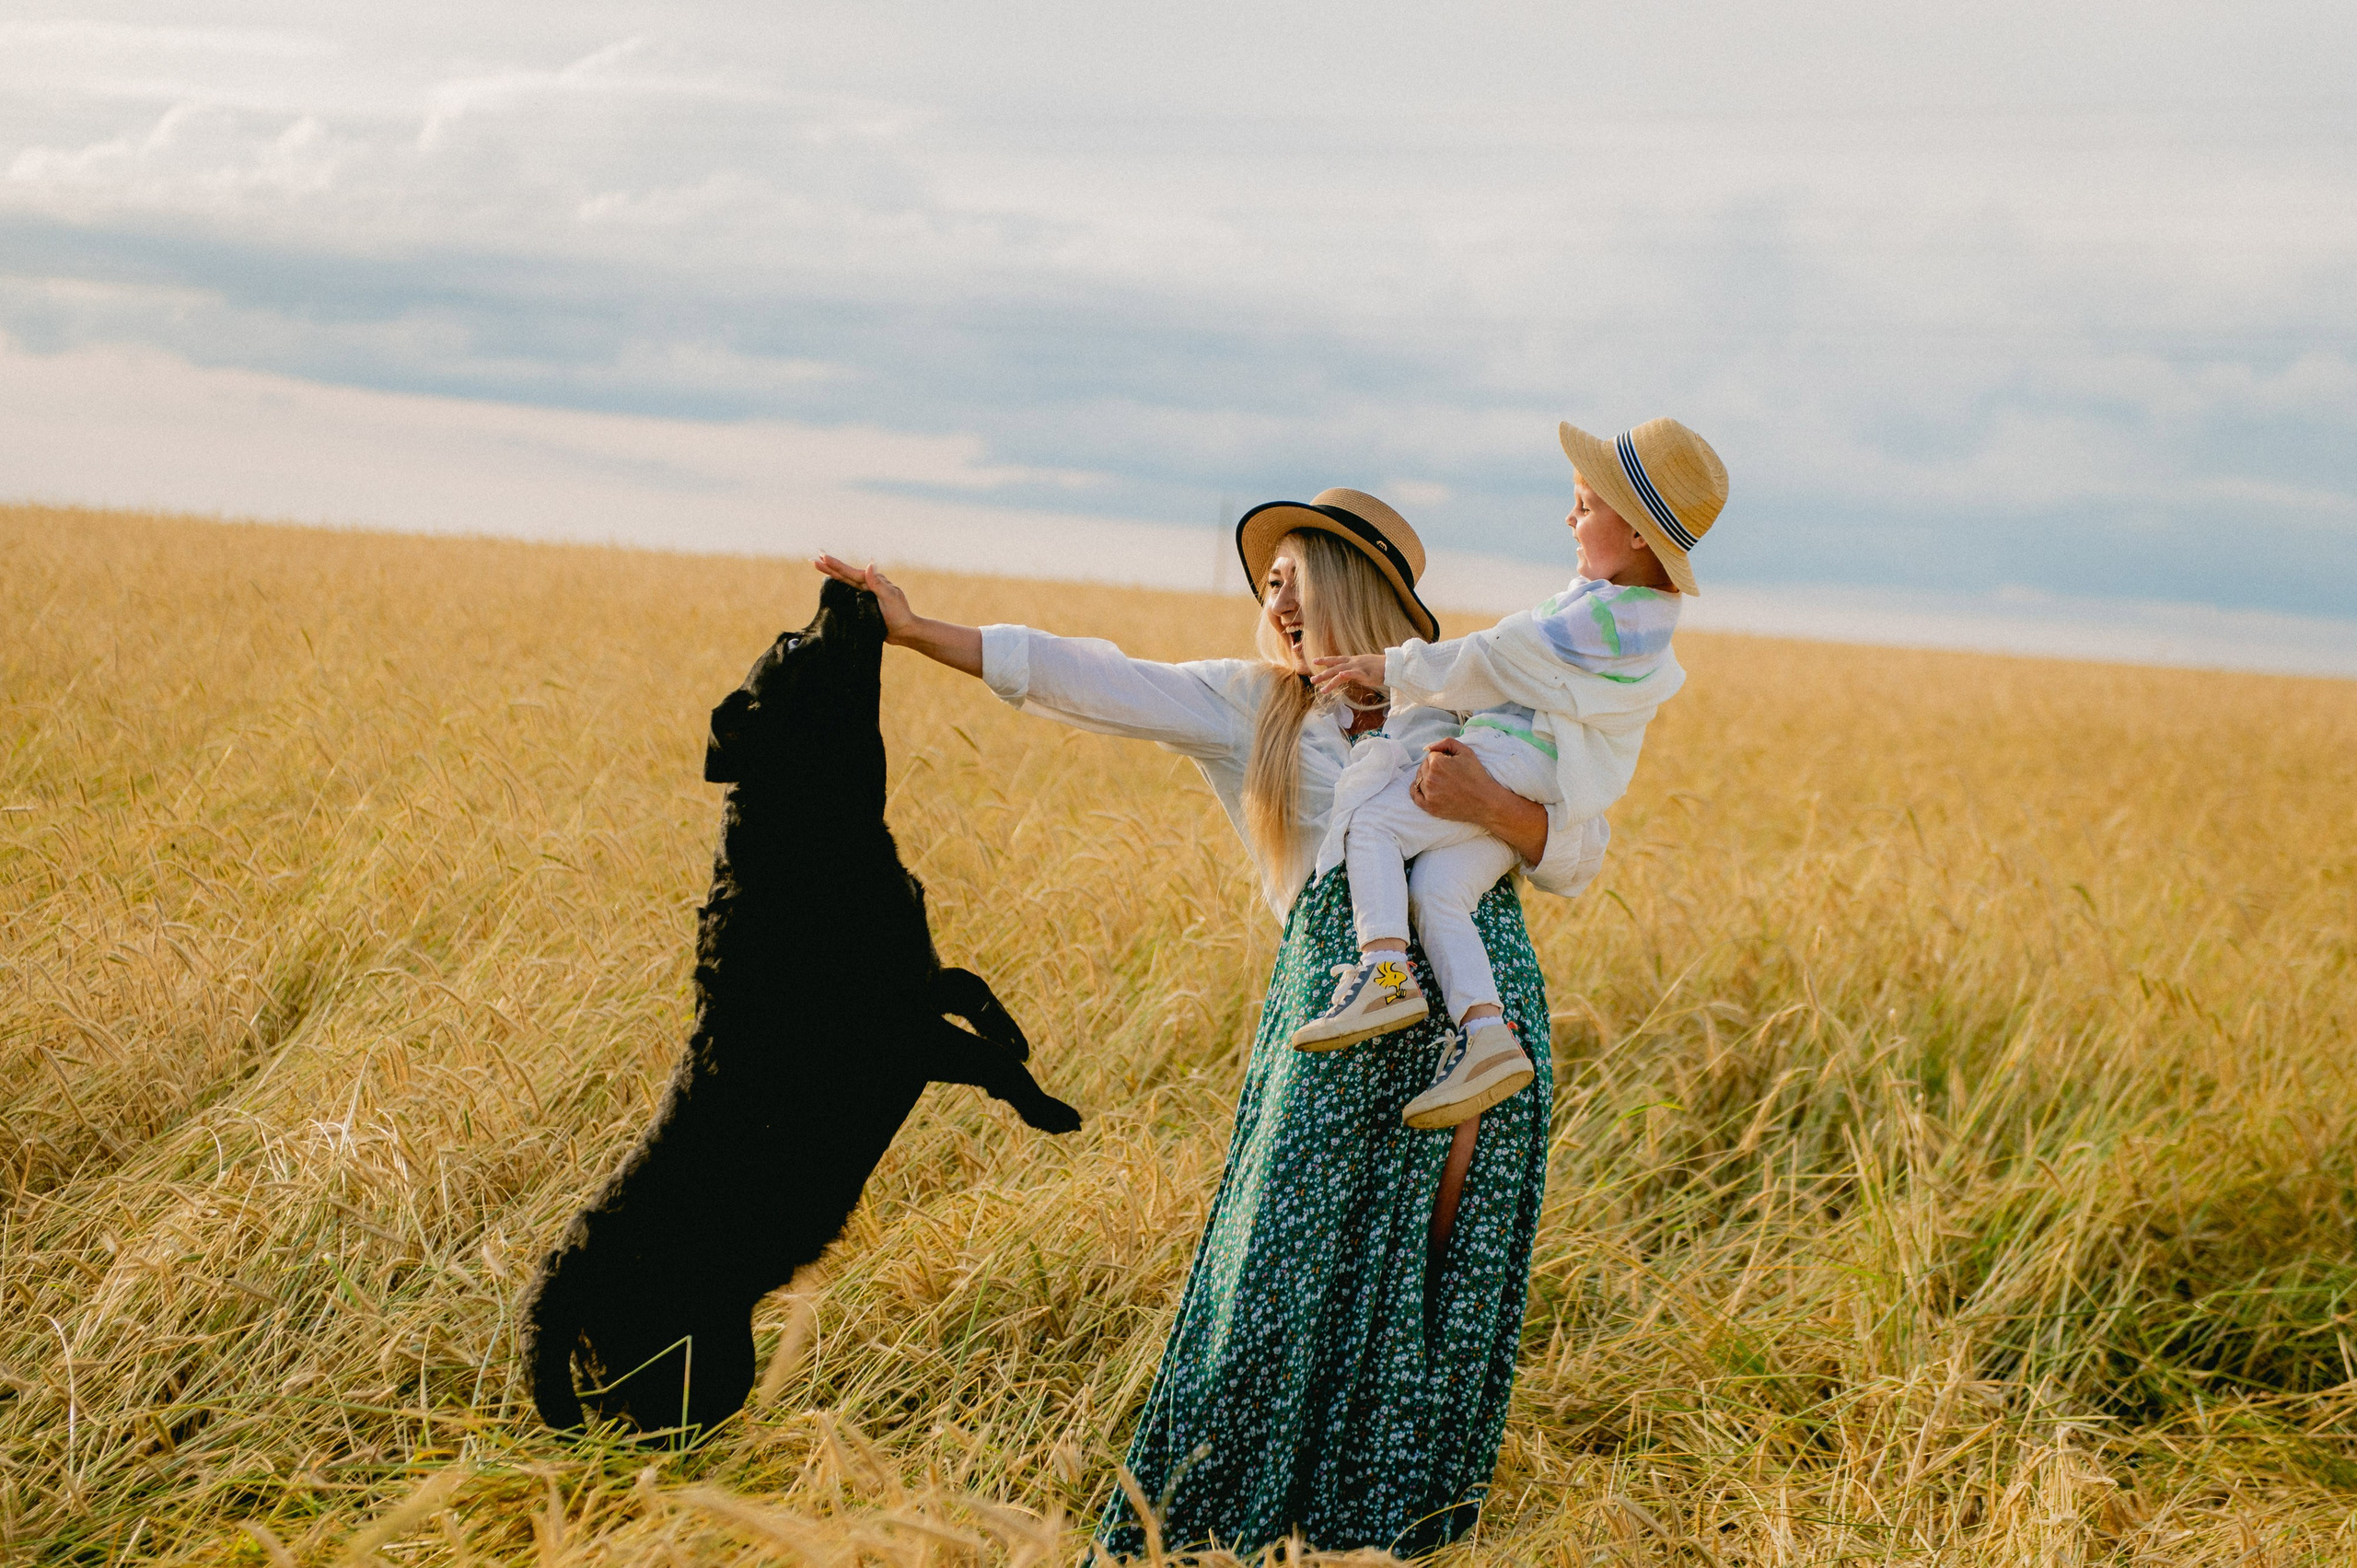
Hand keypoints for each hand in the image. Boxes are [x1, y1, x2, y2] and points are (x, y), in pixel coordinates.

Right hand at [811, 554, 983, 674]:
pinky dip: (839, 586)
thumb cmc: (900, 615)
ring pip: (845, 582)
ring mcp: (866, 594)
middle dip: (830, 567)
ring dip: (832, 574)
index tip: (822, 557)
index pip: (851, 572)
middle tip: (815, 558)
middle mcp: (868, 586)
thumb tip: (870, 564)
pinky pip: (849, 592)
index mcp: (873, 582)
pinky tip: (832, 584)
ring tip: (819, 566)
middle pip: (845, 574)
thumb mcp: (890, 597)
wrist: (905, 631)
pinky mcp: (864, 604)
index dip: (836, 565)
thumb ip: (878, 583)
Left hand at [1311, 653, 1385, 697]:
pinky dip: (1347, 673)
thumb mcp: (1363, 669)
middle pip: (1335, 667)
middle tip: (1312, 680)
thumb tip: (1345, 674)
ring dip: (1330, 680)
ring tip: (1322, 689)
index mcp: (1353, 661)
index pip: (1337, 659)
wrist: (1393, 666)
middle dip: (1323, 674)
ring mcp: (1359, 667)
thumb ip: (1353, 671)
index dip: (1326, 660)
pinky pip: (1355, 673)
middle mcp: (1354, 663)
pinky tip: (1340, 675)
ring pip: (1341, 672)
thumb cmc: (1380, 669)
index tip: (1315, 661)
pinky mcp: (1366, 673)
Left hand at [1413, 738, 1548, 863]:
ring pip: (1419, 779)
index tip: (1452, 764)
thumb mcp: (1466, 751)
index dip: (1441, 757)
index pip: (1431, 755)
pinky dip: (1416, 790)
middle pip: (1423, 767)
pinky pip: (1415, 796)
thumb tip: (1428, 747)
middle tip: (1448, 773)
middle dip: (1433, 767)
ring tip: (1442, 780)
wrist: (1485, 801)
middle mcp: (1430, 778)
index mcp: (1437, 763)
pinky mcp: (1430, 807)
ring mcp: (1429, 794)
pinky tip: (1422, 787)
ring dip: (1427, 777)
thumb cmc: (1477, 775)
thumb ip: (1446, 743)